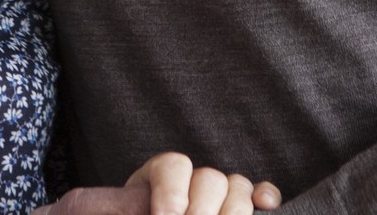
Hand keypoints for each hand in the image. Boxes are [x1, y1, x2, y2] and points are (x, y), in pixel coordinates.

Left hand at [33, 153, 281, 214]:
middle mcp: (192, 180)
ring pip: (237, 186)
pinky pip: (260, 194)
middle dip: (203, 209)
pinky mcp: (238, 207)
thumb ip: (113, 206)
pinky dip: (264, 197)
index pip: (172, 166)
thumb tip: (118, 204)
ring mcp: (219, 193)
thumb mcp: (110, 210)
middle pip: (210, 178)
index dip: (171, 193)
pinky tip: (265, 208)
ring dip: (233, 209)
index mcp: (158, 176)